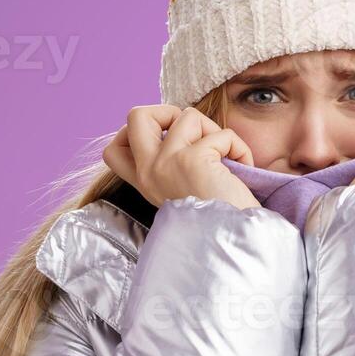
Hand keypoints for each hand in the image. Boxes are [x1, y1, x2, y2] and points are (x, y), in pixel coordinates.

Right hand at [102, 105, 259, 209]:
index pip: (113, 149)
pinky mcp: (192, 160)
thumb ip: (171, 167)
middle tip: (191, 134)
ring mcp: (166, 164)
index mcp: (145, 183)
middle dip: (168, 111)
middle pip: (136, 115)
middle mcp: (149, 172)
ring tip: (224, 158)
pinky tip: (241, 167)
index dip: (134, 132)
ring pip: (186, 115)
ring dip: (213, 131)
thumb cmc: (217, 221)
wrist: (231, 244)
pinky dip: (237, 147)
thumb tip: (181, 128)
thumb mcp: (181, 192)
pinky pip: (221, 134)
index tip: (163, 140)